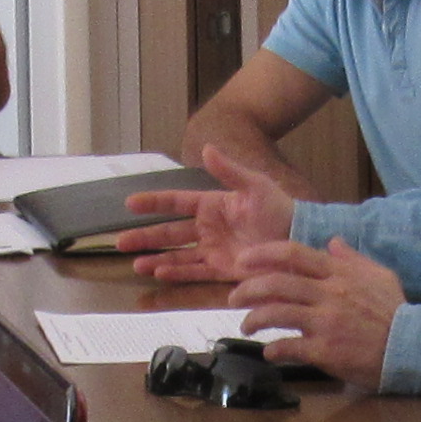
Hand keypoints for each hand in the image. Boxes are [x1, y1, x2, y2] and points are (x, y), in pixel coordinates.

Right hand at [119, 144, 301, 284]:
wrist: (300, 238)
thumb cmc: (280, 209)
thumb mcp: (255, 186)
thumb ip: (229, 170)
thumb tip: (206, 148)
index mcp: (212, 205)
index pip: (176, 203)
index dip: (154, 203)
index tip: (130, 203)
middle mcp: (208, 228)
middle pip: (170, 233)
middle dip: (145, 238)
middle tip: (120, 241)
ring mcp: (214, 250)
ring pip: (177, 255)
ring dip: (157, 259)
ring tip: (137, 264)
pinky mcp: (223, 269)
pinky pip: (195, 272)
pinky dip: (177, 273)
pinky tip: (160, 273)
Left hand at [223, 236, 404, 384]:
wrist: (410, 347)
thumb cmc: (394, 312)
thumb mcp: (380, 276)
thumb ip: (353, 258)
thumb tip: (332, 242)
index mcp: (339, 274)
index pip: (293, 255)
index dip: (262, 255)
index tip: (242, 262)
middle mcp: (329, 294)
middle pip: (276, 284)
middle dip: (247, 289)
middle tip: (233, 299)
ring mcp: (326, 323)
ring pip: (276, 314)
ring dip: (254, 319)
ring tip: (246, 326)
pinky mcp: (325, 350)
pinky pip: (289, 347)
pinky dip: (274, 350)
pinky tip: (269, 352)